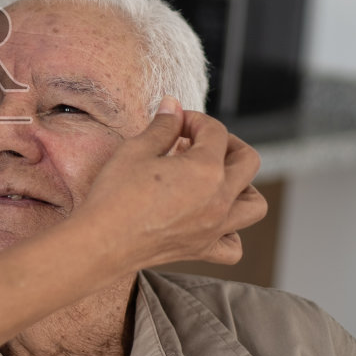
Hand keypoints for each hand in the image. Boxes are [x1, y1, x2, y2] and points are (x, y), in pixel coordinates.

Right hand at [76, 97, 265, 272]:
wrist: (101, 242)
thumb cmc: (115, 196)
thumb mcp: (136, 150)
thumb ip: (163, 126)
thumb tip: (173, 105)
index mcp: (205, 170)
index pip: (216, 132)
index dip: (195, 120)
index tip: (175, 122)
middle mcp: (219, 199)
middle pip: (248, 162)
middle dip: (227, 143)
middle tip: (199, 142)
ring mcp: (214, 227)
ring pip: (254, 205)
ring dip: (243, 186)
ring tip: (216, 178)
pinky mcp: (201, 249)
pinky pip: (234, 245)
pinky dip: (231, 231)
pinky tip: (210, 218)